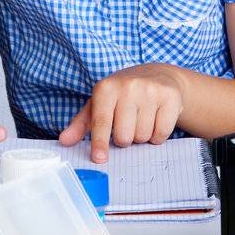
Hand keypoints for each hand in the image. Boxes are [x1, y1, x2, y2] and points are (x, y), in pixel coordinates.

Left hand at [59, 65, 184, 161]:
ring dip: (142, 136)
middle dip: (125, 138)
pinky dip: (158, 135)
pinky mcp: (170, 97)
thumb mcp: (100, 104)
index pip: (101, 122)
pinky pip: (162, 134)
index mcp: (105, 88)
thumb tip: (64, 141)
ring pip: (143, 137)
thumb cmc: (123, 95)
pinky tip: (155, 119)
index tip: (99, 158)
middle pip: (124, 136)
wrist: (157, 76)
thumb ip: (82, 124)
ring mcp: (150, 90)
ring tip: (142, 118)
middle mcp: (127, 86)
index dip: (100, 142)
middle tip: (128, 124)